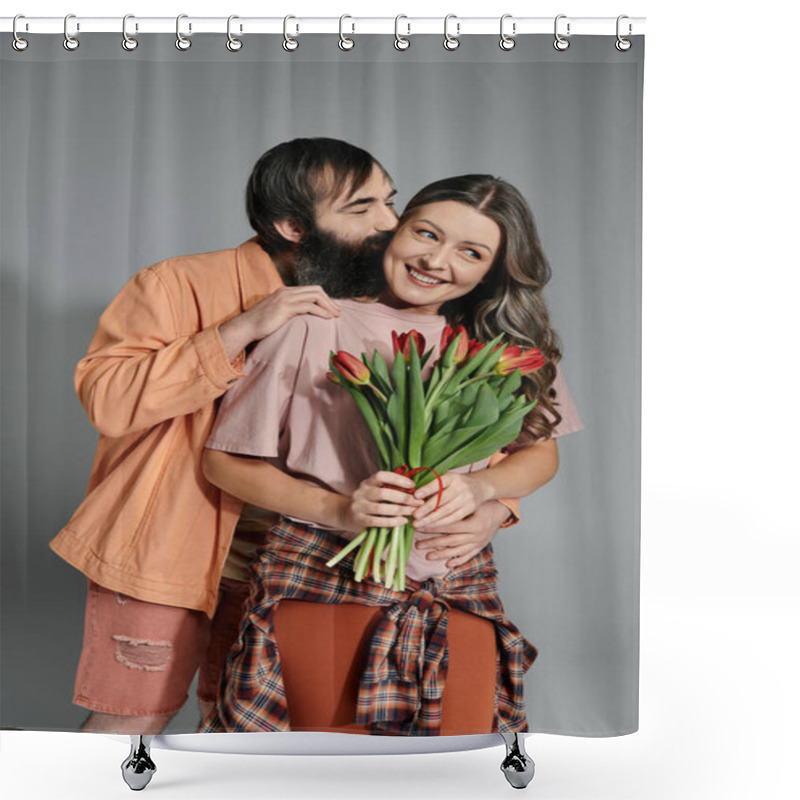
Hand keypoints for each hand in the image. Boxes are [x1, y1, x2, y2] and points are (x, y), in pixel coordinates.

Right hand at [219, 286, 340, 360]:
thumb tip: (303, 317)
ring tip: (335, 316)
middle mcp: (287, 291)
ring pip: (315, 296)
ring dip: (328, 306)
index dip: (325, 299)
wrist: (246, 327)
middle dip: (330, 301)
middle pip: (316, 290)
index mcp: (286, 291)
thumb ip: (290, 311)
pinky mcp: (285, 307)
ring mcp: (286, 298)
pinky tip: (327, 318)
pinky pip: (309, 306)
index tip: (333, 309)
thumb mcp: (278, 314)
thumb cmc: (261, 324)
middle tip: (338, 312)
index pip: (311, 289)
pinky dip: (321, 311)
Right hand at [339, 471, 422, 532]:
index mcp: (368, 482)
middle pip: (383, 493)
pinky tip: (403, 521)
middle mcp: (361, 492)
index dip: (398, 479)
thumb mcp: (376, 491)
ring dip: (400, 510)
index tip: (413, 485)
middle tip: (418, 502)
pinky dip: (392, 522)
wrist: (345, 514)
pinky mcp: (358, 519)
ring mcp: (358, 506)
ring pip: (381, 508)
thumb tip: (414, 488)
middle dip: (403, 498)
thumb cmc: (369, 502)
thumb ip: (390, 489)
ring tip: (413, 512)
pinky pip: (377, 521)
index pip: (382, 476)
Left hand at [412, 472, 492, 530]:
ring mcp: (466, 498)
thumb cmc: (455, 483)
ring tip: (418, 524)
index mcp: (452, 477)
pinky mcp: (469, 509)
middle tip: (414, 516)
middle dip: (426, 509)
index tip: (416, 495)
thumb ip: (433, 486)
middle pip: (442, 499)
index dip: (427, 489)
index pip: (439, 483)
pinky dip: (440, 523)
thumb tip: (414, 496)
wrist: (479, 486)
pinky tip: (430, 527)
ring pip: (447, 511)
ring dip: (431, 519)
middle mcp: (460, 487)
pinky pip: (453, 518)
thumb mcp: (446, 479)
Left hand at [413, 500, 510, 568]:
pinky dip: (458, 561)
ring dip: (441, 554)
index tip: (420, 527)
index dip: (433, 527)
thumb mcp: (470, 502)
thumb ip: (453, 506)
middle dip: (432, 542)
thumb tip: (431, 506)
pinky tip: (447, 564)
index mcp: (474, 524)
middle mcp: (476, 536)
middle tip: (418, 544)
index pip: (449, 527)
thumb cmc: (483, 503)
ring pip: (457, 551)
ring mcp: (478, 543)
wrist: (501, 509)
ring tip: (427, 555)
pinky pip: (468, 556)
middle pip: (450, 540)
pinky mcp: (480, 547)